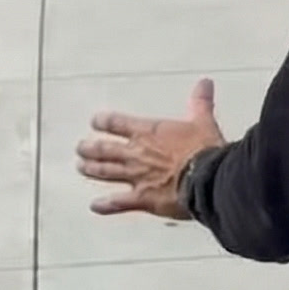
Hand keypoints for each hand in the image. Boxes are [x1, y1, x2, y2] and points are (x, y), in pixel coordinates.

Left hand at [77, 79, 226, 220]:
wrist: (208, 178)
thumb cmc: (205, 151)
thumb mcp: (203, 122)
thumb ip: (199, 103)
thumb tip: (204, 84)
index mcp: (149, 132)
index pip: (118, 123)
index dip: (104, 122)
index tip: (95, 122)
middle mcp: (137, 153)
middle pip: (105, 149)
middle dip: (90, 148)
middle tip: (80, 148)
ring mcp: (137, 177)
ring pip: (106, 172)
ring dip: (92, 170)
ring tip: (81, 167)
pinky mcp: (143, 199)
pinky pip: (119, 202)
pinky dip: (106, 205)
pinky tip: (95, 206)